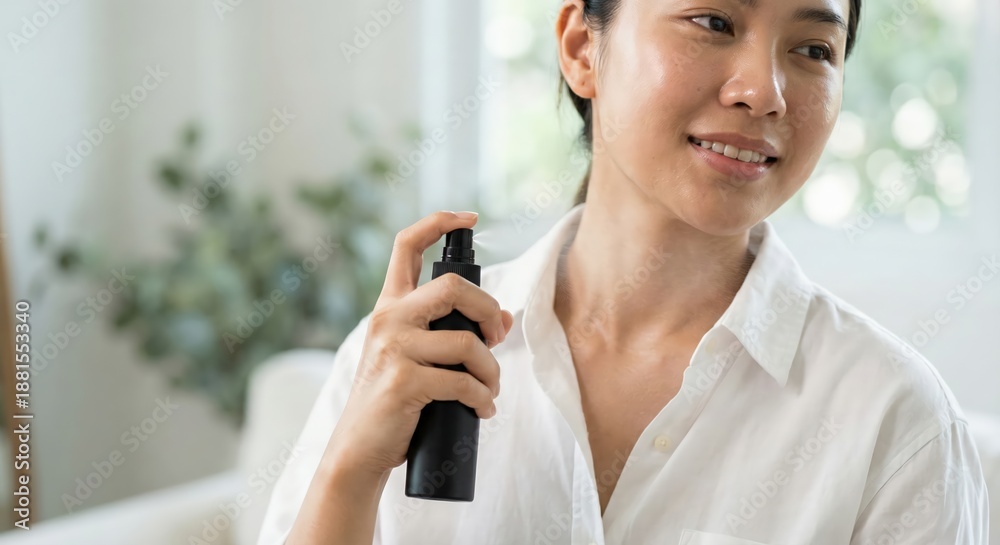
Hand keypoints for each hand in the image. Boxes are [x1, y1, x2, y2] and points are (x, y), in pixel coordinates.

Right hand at [326, 210, 513, 477]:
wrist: (360, 449)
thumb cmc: (394, 403)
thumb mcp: (419, 360)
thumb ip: (452, 334)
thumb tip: (504, 319)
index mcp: (390, 308)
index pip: (406, 246)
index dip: (438, 222)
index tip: (470, 217)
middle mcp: (388, 320)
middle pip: (453, 286)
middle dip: (489, 309)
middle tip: (497, 339)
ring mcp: (393, 349)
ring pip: (466, 341)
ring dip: (491, 370)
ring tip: (490, 390)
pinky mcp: (403, 382)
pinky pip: (462, 381)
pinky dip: (482, 398)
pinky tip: (482, 410)